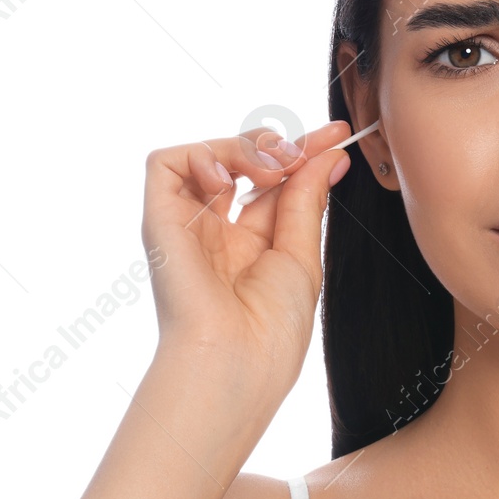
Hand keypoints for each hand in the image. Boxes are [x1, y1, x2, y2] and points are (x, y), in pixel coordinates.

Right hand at [140, 121, 353, 396]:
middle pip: (242, 162)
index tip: (339, 136)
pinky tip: (227, 182)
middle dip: (277, 145)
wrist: (235, 362)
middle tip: (302, 154)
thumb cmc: (271, 329)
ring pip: (205, 154)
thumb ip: (307, 200)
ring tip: (270, 171)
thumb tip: (329, 156)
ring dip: (244, 148)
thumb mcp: (302, 255)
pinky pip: (164, 163)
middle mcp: (216, 233)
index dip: (305, 153)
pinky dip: (200, 155)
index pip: (275, 183)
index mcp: (251, 246)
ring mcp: (187, 225)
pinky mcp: (159, 221)